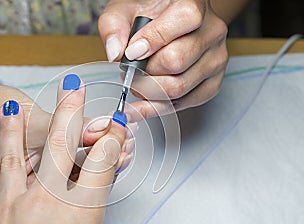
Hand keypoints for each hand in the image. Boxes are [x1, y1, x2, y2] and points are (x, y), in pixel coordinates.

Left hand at [0, 75, 138, 223]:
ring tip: (11, 107)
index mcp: (78, 214)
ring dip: (12, 131)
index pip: (101, 165)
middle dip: (70, 115)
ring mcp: (9, 208)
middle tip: (73, 90)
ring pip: (12, 159)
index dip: (112, 141)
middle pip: (61, 148)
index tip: (116, 126)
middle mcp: (45, 202)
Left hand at [99, 0, 227, 119]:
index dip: (155, 39)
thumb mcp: (125, 10)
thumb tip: (115, 52)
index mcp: (194, 4)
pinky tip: (144, 100)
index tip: (132, 52)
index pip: (185, 19)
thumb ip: (114, 26)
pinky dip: (158, 106)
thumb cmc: (148, 15)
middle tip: (130, 72)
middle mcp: (212, 31)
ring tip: (137, 82)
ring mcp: (216, 59)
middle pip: (177, 61)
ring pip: (179, 87)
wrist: (168, 23)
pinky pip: (184, 104)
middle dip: (145, 72)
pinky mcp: (212, 83)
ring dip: (149, 91)